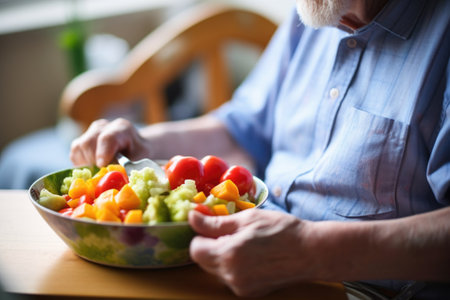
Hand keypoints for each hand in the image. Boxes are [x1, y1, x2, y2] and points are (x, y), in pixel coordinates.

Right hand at [70, 118, 148, 166]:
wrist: (135, 148)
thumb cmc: (138, 156)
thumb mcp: (139, 161)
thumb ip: (127, 168)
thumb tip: (116, 178)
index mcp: (122, 129)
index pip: (107, 138)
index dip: (102, 153)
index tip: (101, 165)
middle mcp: (104, 127)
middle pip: (89, 142)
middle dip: (93, 161)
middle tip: (102, 173)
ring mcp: (91, 132)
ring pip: (79, 147)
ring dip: (87, 163)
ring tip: (100, 169)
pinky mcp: (82, 140)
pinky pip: (75, 153)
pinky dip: (82, 164)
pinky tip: (94, 167)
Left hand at [188, 209, 312, 296]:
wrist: (310, 252)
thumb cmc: (281, 230)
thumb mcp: (247, 219)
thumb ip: (216, 222)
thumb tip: (192, 217)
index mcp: (228, 254)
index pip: (195, 249)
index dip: (200, 235)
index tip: (211, 226)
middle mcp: (231, 275)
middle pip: (203, 261)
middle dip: (210, 246)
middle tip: (229, 232)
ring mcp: (241, 287)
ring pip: (217, 270)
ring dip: (222, 256)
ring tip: (243, 244)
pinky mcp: (250, 293)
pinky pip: (231, 278)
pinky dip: (234, 267)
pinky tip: (251, 256)